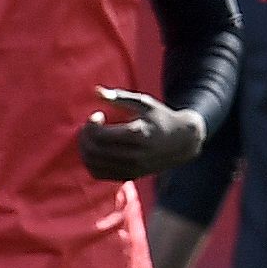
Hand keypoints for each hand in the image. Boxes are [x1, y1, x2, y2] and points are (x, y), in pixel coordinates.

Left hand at [77, 88, 204, 180]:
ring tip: (89, 138)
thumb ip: (119, 97)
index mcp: (138, 134)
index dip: (91, 124)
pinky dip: (90, 163)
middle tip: (88, 127)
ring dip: (84, 150)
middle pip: (95, 151)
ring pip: (94, 164)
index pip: (101, 135)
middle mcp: (135, 155)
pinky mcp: (130, 176)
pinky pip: (100, 174)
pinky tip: (94, 150)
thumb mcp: (144, 103)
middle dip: (84, 137)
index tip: (98, 115)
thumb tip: (95, 91)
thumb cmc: (160, 118)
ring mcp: (133, 168)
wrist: (182, 142)